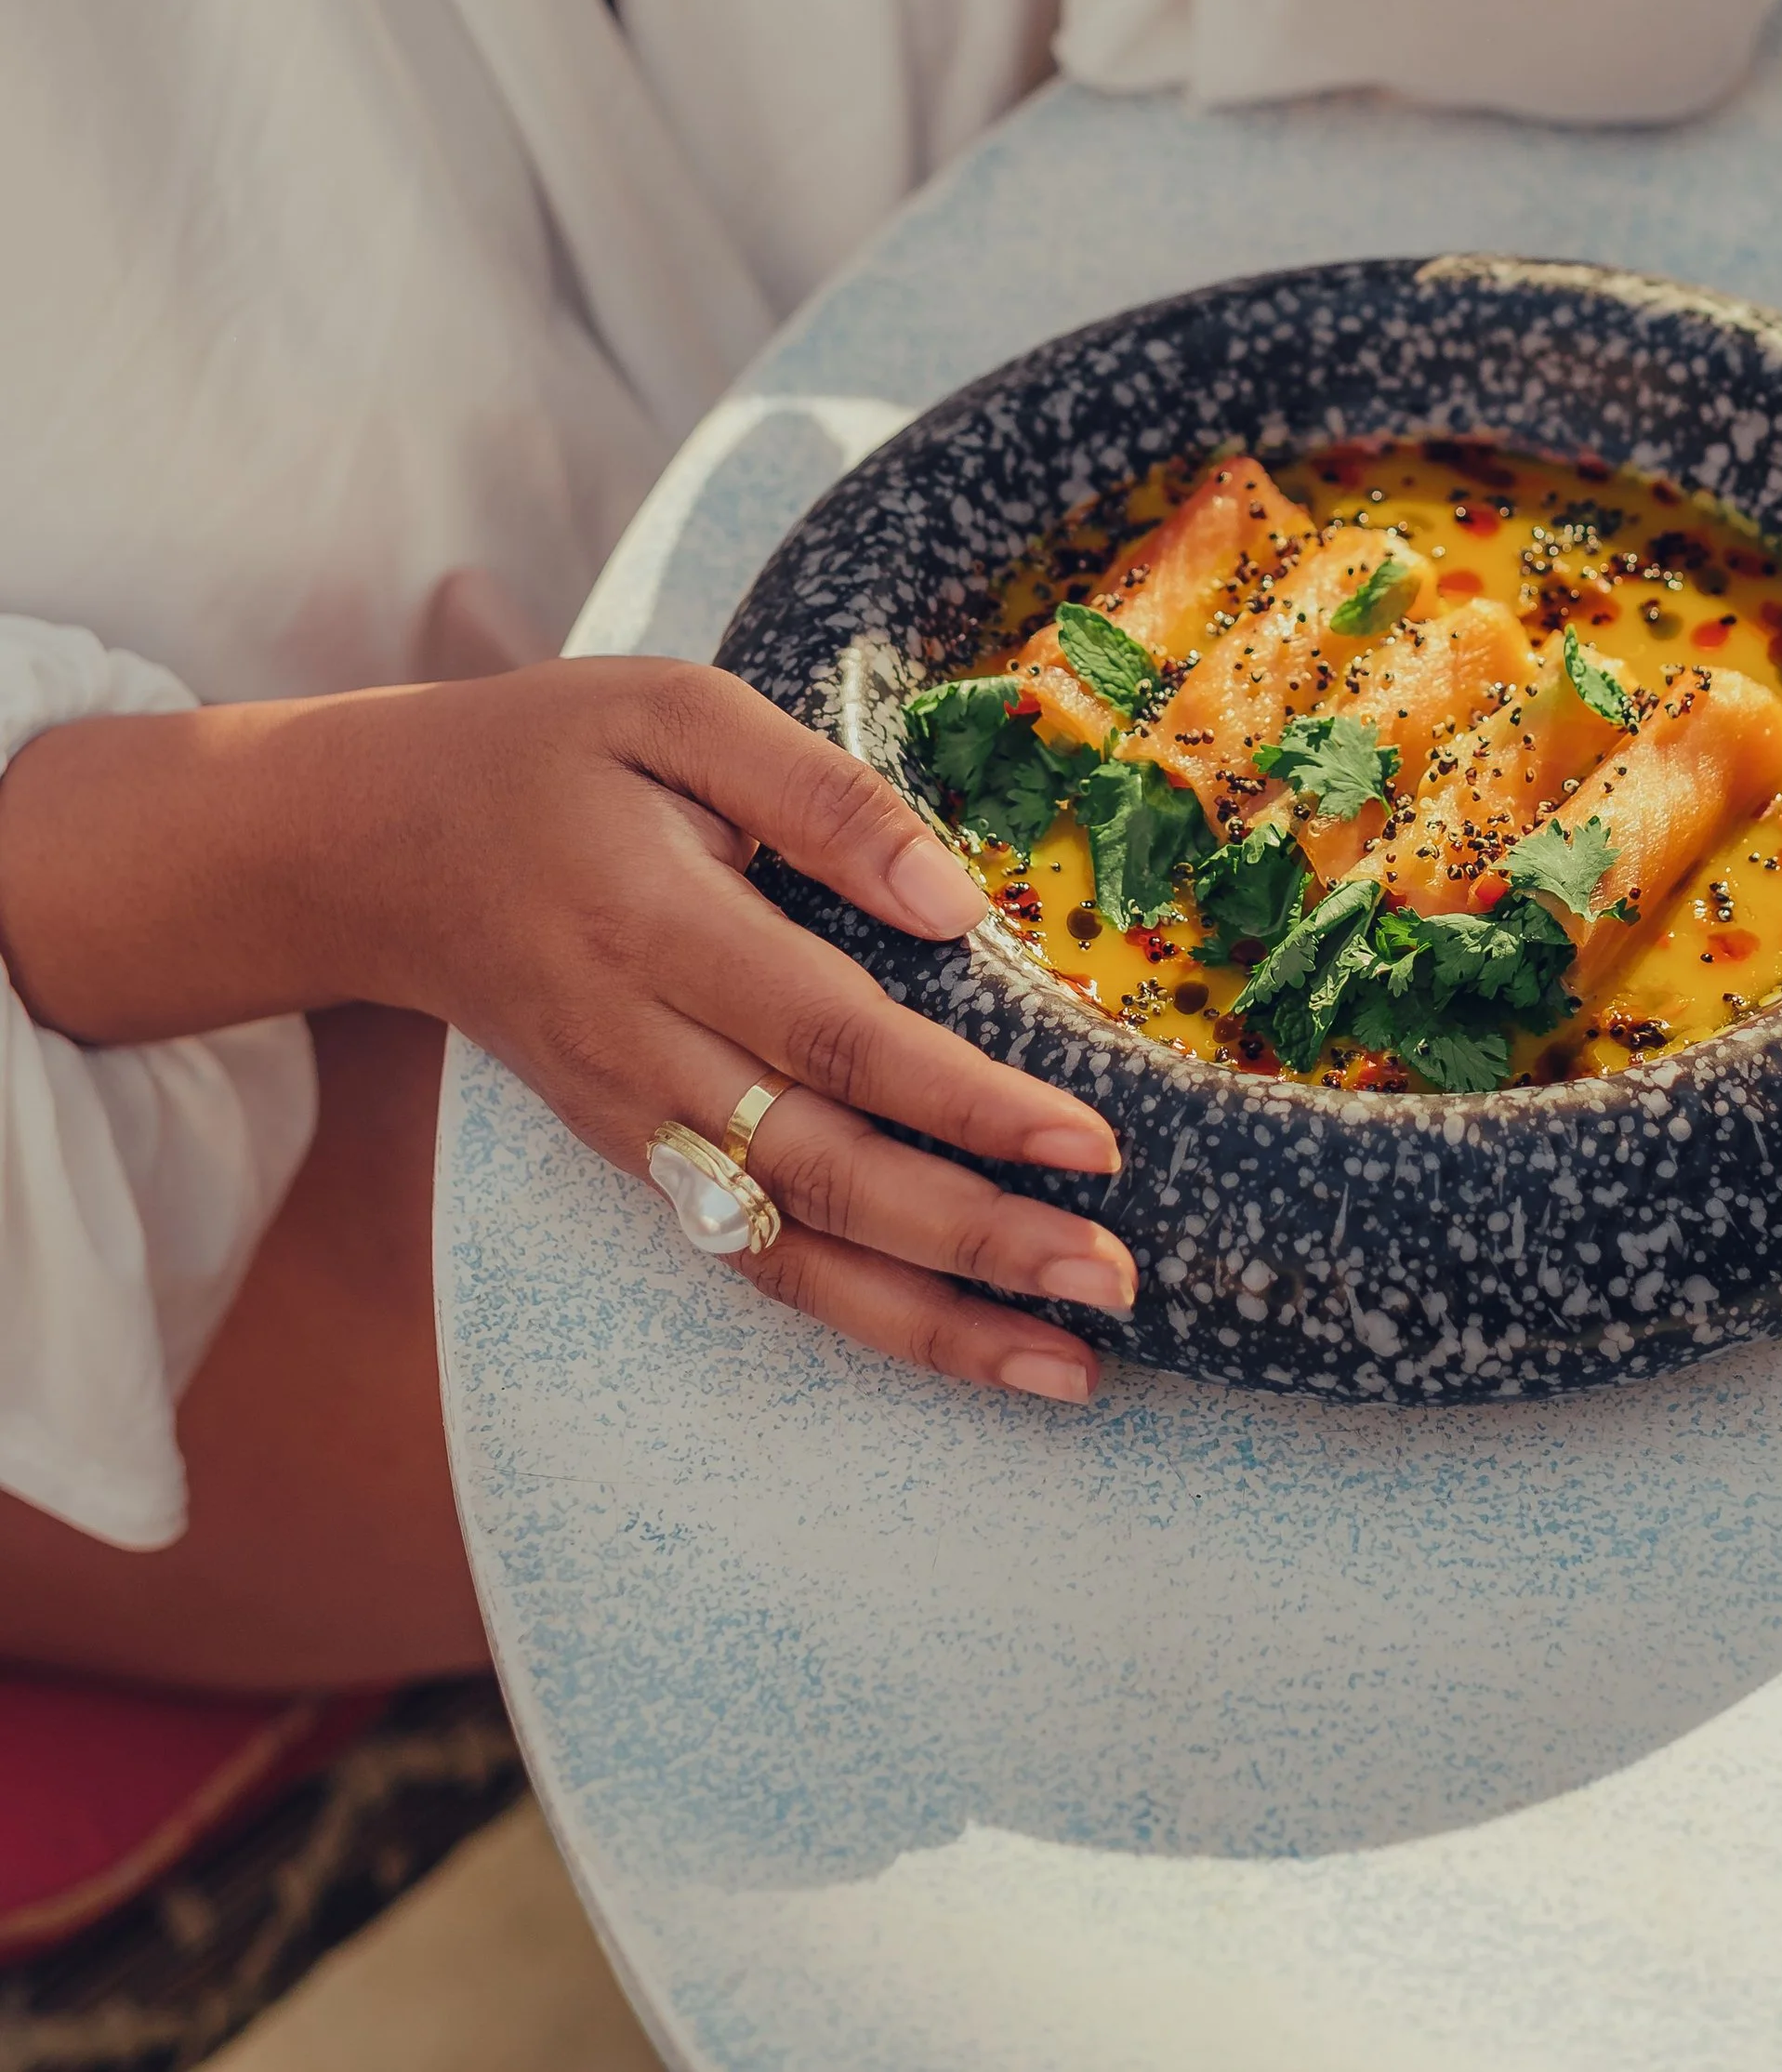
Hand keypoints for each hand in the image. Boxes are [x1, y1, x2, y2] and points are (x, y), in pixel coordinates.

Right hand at [0, 661, 1134, 1399]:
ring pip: (788, 1252)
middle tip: (1115, 1280)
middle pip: (823, 1173)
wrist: (376, 849)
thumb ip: (820, 794)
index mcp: (657, 926)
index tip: (1089, 1142)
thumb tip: (954, 902)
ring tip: (1071, 1363)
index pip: (831, 1037)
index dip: (960, 1101)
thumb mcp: (676, 709)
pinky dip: (857, 1313)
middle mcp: (640, 1051)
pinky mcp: (628, 1158)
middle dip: (976, 1241)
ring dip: (933, 1320)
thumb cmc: (547, 755)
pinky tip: (962, 1344)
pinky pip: (748, 1258)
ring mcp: (629, 1122)